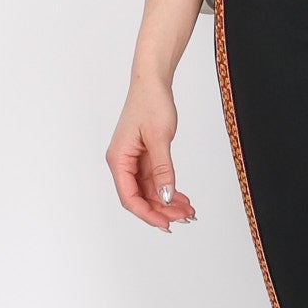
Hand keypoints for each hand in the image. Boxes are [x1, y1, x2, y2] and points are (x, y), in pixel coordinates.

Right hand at [107, 76, 198, 230]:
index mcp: (118, 159)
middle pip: (140, 197)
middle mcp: (123, 162)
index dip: (147, 214)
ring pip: (149, 191)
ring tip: (188, 211)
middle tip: (185, 218)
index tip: (166, 224)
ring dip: (168, 202)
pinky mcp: (144, 156)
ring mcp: (134, 160)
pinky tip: (182, 198)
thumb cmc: (150, 103)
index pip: (129, 197)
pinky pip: (155, 180)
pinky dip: (169, 189)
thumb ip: (162, 169)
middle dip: (161, 210)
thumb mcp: (159, 138)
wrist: (153, 83)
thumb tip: (165, 196)